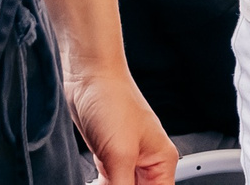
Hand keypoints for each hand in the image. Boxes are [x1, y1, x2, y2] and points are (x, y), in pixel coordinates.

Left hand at [65, 64, 176, 184]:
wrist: (86, 76)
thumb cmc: (112, 99)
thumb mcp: (120, 154)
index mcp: (162, 161)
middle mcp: (147, 162)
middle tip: (108, 184)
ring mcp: (126, 160)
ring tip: (101, 179)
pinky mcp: (107, 157)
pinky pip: (108, 184)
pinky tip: (94, 183)